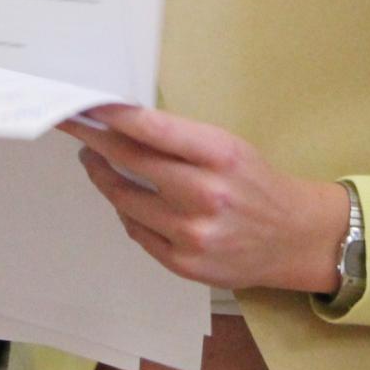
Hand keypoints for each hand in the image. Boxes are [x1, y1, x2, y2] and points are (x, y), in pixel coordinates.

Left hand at [59, 105, 349, 293]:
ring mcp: (193, 233)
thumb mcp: (227, 147)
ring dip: (103, 177)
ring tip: (94, 161)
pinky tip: (124, 197)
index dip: (112, 116)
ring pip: (125, 200)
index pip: (152, 129)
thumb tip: (121, 123)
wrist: (293, 238)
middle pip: (131, 161)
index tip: (86, 105)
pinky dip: (125, 211)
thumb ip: (180, 140)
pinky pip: (137, 231)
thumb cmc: (256, 183)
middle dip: (95, 140)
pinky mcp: (185, 263)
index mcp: (220, 155)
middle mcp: (206, 194)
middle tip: (76, 128)